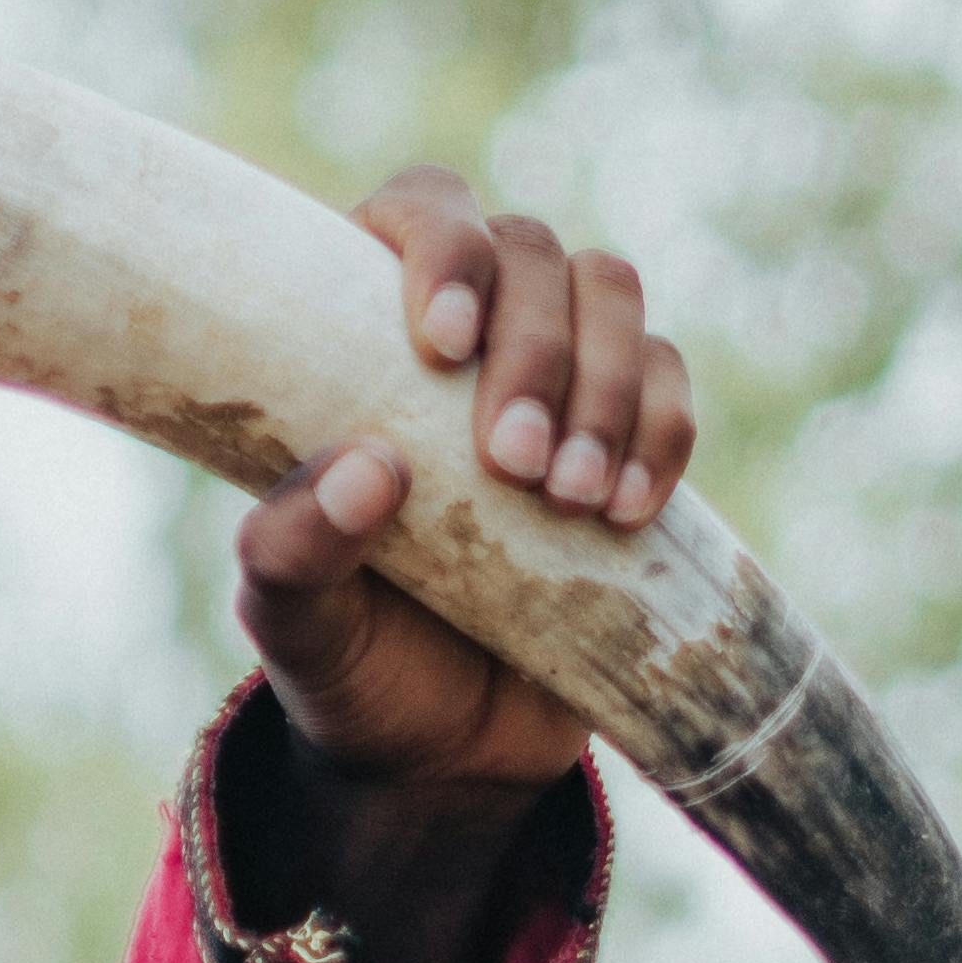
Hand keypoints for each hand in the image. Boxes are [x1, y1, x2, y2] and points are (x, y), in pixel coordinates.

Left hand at [231, 168, 701, 797]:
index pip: (415, 212)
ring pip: (613, 294)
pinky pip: (670, 380)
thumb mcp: (291, 625)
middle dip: (536, 349)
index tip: (443, 342)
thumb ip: (292, 553)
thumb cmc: (348, 661)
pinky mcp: (626, 429)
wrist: (440, 750)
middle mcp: (465, 333)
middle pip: (532, 249)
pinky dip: (661, 432)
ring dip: (605, 385)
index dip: (443, 247)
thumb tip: (367, 469)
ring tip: (571, 500)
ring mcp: (557, 370)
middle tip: (514, 464)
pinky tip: (624, 511)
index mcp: (357, 337)